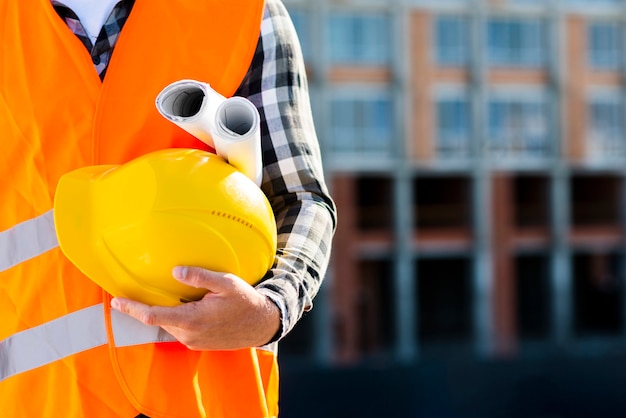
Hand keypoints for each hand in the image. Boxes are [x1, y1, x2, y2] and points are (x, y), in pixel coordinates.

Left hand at [110, 266, 280, 349]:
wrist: (261, 324)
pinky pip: (180, 329)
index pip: (153, 315)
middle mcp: (188, 335)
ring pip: (169, 325)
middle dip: (145, 308)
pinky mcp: (198, 344)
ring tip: (160, 296)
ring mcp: (193, 342)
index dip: (132, 308)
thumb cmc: (245, 301)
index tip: (115, 301)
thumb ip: (200, 277)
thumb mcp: (226, 283)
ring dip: (162, 312)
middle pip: (158, 320)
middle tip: (131, 294)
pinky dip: (175, 318)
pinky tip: (182, 305)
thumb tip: (175, 271)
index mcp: (191, 320)